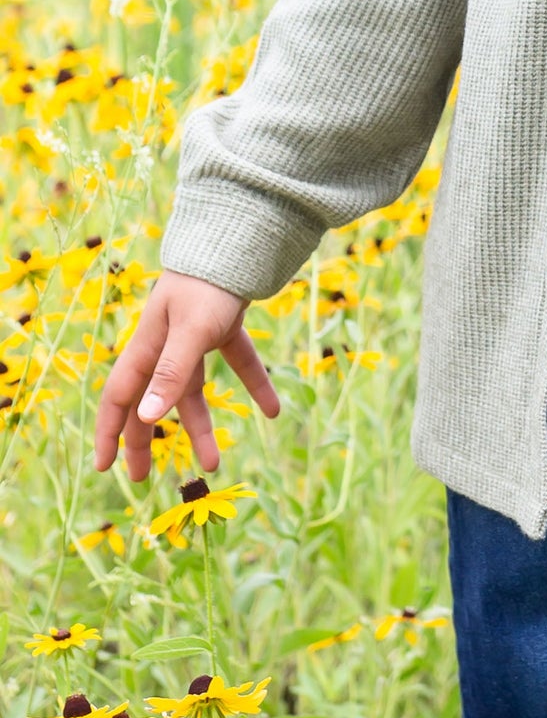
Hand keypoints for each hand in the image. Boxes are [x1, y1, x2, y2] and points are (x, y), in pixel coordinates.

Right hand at [94, 269, 281, 481]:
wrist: (237, 238)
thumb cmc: (207, 283)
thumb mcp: (190, 332)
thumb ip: (171, 374)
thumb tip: (148, 419)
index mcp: (147, 347)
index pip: (119, 397)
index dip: (108, 432)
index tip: (103, 467)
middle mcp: (166, 345)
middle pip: (150, 401)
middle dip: (145, 440)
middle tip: (143, 479)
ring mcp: (195, 336)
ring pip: (193, 392)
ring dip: (201, 427)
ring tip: (215, 464)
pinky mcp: (224, 326)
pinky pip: (237, 363)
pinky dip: (254, 386)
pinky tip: (273, 411)